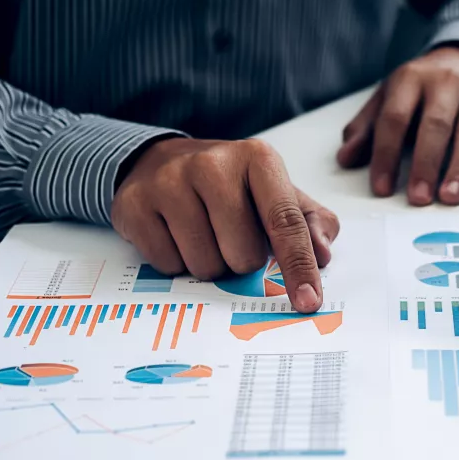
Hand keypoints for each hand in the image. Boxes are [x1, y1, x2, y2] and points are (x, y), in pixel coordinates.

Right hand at [111, 137, 339, 312]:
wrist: (159, 162)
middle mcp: (212, 164)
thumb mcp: (277, 194)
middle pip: (243, 255)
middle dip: (243, 261)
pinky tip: (175, 234)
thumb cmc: (232, 188)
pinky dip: (177, 262)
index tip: (308, 301)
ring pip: (206, 265)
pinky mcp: (135, 204)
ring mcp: (169, 181)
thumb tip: (322, 254)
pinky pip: (168, 265)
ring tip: (204, 234)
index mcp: (258, 159)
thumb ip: (310, 223)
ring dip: (211, 264)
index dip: (299, 266)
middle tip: (231, 237)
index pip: (285, 221)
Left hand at [336, 46, 458, 205]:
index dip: (387, 155)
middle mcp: (446, 84)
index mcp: (411, 79)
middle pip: (436, 125)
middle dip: (426, 164)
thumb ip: (366, 127)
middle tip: (418, 198)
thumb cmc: (423, 87)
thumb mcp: (389, 97)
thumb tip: (345, 158)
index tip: (382, 188)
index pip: (395, 119)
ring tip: (450, 197)